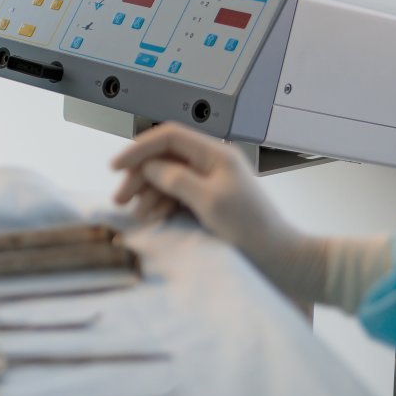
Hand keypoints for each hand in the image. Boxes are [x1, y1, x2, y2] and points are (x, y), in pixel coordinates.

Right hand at [108, 122, 321, 294]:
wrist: (279, 258)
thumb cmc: (249, 229)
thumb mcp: (208, 200)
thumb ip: (175, 178)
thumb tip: (149, 166)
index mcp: (216, 154)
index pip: (169, 137)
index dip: (139, 148)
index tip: (115, 167)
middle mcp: (212, 163)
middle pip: (164, 157)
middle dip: (140, 175)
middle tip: (120, 199)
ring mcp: (211, 182)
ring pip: (167, 177)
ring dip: (148, 192)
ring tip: (137, 214)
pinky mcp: (209, 201)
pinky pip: (177, 194)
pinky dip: (161, 203)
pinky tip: (153, 216)